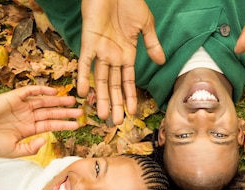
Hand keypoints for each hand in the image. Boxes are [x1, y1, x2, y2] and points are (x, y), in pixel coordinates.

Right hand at [0, 86, 82, 157]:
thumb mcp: (13, 151)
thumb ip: (30, 148)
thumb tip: (45, 141)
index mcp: (28, 130)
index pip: (50, 126)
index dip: (64, 125)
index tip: (78, 125)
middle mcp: (27, 117)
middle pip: (51, 113)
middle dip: (66, 112)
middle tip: (81, 111)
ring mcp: (21, 106)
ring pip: (44, 102)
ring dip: (58, 101)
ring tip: (73, 100)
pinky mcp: (13, 97)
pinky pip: (30, 92)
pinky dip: (42, 90)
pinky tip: (54, 92)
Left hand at [77, 0, 164, 124]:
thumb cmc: (130, 2)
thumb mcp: (145, 25)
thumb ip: (152, 44)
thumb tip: (162, 61)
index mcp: (127, 54)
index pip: (128, 81)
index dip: (129, 97)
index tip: (131, 113)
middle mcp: (113, 56)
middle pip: (113, 85)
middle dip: (114, 104)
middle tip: (114, 123)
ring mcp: (100, 50)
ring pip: (100, 79)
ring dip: (101, 97)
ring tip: (101, 115)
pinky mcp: (88, 42)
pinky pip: (84, 62)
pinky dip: (83, 76)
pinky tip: (82, 91)